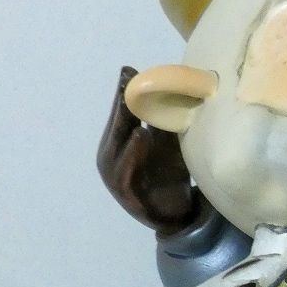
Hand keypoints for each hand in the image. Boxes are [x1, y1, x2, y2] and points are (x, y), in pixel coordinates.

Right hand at [96, 65, 202, 233]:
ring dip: (123, 124)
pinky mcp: (126, 194)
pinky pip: (127, 170)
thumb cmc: (169, 176)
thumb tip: (170, 86)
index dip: (123, 94)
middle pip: (115, 127)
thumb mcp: (166, 145)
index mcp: (116, 145)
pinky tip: (141, 136)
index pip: (119, 116)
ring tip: (131, 104)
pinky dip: (132, 153)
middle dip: (121, 103)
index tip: (129, 71)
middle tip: (128, 79)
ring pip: (117, 147)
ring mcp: (115, 177)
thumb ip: (162, 122)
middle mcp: (110, 158)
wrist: (177, 215)